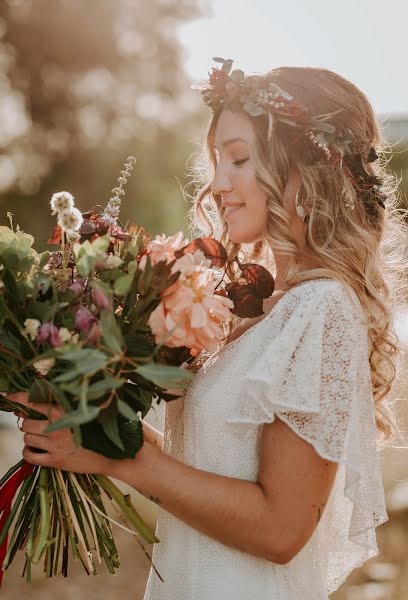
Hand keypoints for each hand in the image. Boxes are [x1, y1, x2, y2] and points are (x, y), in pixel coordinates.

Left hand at [9, 392, 155, 476]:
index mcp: (66, 411)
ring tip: (42, 436)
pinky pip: (29, 456)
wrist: (116, 455)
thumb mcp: (91, 410)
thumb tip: (53, 390)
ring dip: (30, 437)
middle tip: (36, 422)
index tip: (8, 396)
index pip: (34, 402)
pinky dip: (29, 451)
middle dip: (28, 422)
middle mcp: (58, 427)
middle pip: (26, 422)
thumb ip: (72, 401)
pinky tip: (37, 449)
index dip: (18, 398)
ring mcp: (55, 445)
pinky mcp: (56, 461)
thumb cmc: (105, 428)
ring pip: (27, 438)